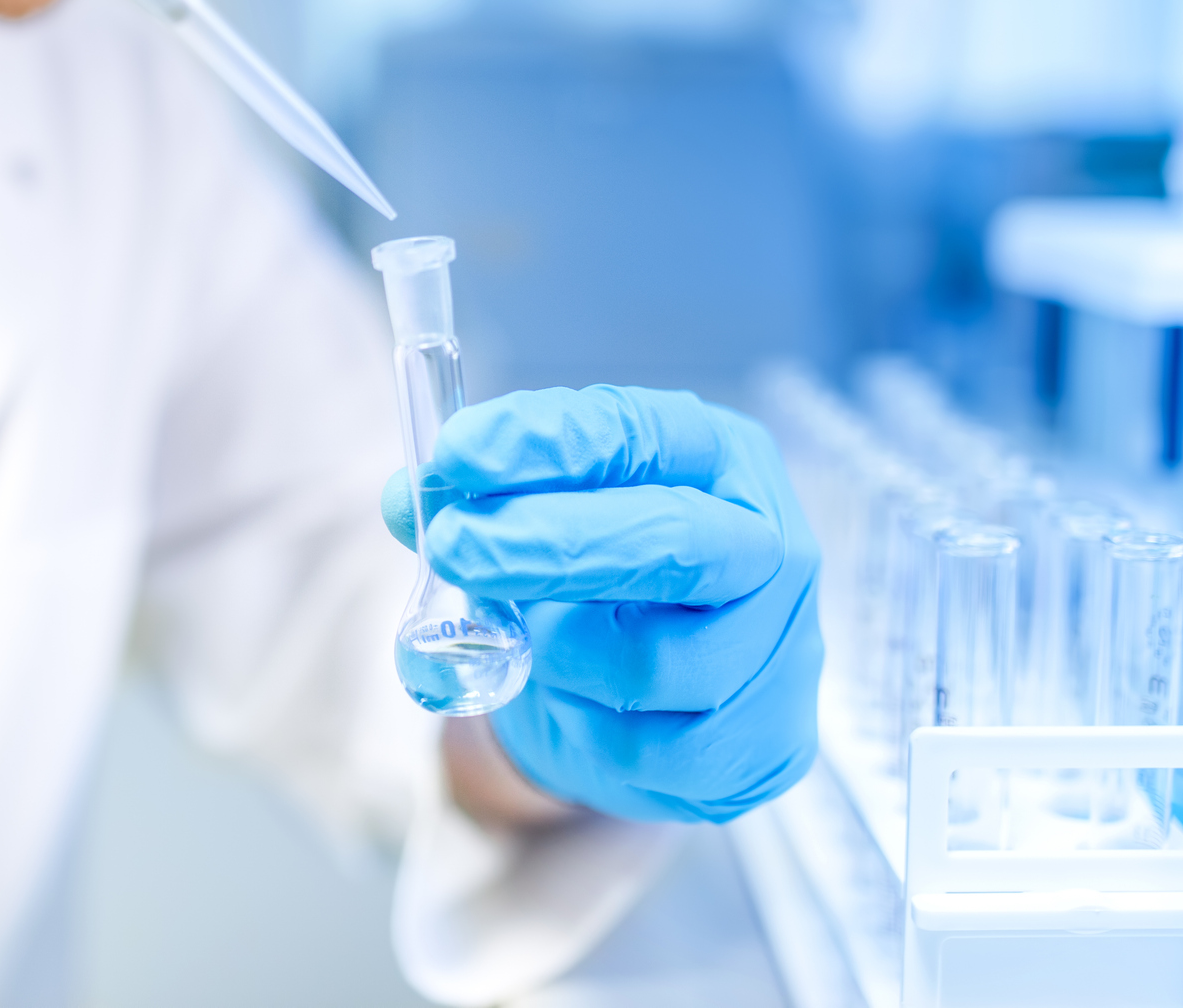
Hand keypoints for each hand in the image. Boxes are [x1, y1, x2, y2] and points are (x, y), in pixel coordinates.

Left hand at [382, 385, 821, 822]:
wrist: (671, 703)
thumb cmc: (609, 587)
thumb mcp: (546, 522)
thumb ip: (481, 503)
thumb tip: (403, 497)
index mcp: (721, 460)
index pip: (640, 433)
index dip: (546, 442)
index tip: (456, 452)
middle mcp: (769, 544)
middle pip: (671, 539)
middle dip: (551, 543)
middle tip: (453, 547)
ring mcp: (779, 648)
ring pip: (648, 660)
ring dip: (562, 657)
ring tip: (540, 649)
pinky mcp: (765, 743)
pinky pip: (650, 750)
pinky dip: (590, 731)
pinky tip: (584, 710)